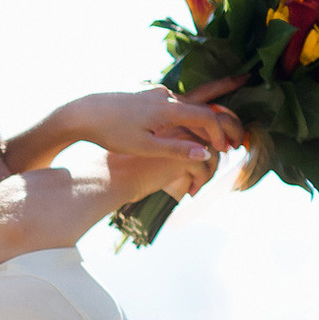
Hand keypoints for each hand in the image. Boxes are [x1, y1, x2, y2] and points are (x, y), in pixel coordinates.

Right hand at [0, 149, 215, 249]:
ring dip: (209, 172)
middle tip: (206, 177)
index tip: (198, 166)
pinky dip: (201, 182)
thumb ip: (154, 156)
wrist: (106, 179)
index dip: (200, 147)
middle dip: (212, 158)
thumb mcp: (137, 160)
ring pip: (211, 155)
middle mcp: (172, 129)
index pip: (192, 130)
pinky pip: (204, 168)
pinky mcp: (179, 159)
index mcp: (161, 126)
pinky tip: (191, 193)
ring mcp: (177, 142)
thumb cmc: (114, 172)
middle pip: (206, 138)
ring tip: (198, 187)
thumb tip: (163, 167)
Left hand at [69, 83, 243, 162]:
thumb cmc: (111, 133)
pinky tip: (182, 116)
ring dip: (202, 110)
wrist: (82, 112)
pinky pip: (171, 101)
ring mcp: (153, 92)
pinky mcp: (143, 94)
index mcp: (168, 108)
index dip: (220, 133)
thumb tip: (206, 154)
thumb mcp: (144, 147)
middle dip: (225, 93)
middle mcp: (165, 95)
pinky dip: (184, 108)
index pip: (206, 118)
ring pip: (186, 100)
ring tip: (215, 117)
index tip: (226, 149)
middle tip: (247, 81)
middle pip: (202, 96)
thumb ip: (176, 150)